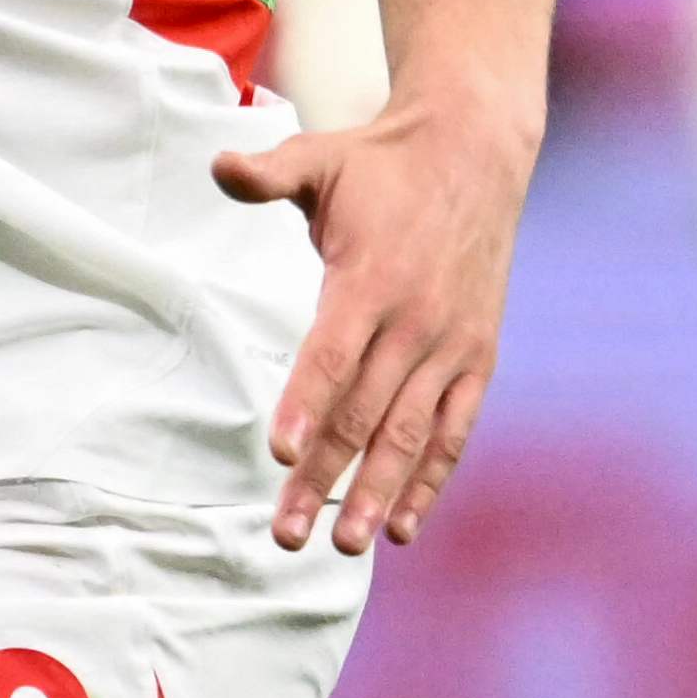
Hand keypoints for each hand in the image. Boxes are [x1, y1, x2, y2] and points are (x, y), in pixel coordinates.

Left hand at [218, 76, 538, 555]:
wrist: (475, 152)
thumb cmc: (381, 163)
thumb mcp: (321, 157)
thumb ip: (268, 172)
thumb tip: (217, 163)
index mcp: (371, 277)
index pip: (333, 355)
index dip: (306, 405)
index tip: (279, 455)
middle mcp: (416, 320)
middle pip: (363, 412)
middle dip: (324, 477)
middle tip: (286, 535)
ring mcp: (452, 344)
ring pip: (409, 433)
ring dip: (377, 493)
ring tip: (345, 546)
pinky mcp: (479, 357)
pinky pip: (455, 429)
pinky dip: (431, 479)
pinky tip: (402, 526)